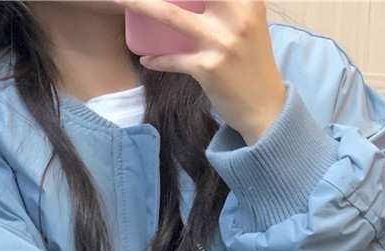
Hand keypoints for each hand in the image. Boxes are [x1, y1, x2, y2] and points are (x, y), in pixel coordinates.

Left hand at [115, 0, 286, 144]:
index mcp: (248, 1)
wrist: (264, 106)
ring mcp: (221, 42)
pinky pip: (172, 59)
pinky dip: (156, 59)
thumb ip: (229, 7)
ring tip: (121, 1)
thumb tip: (196, 3)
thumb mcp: (249, 24)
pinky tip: (145, 58)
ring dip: (142, 5)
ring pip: (173, 16)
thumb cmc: (252, 63)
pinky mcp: (207, 68)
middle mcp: (236, 16)